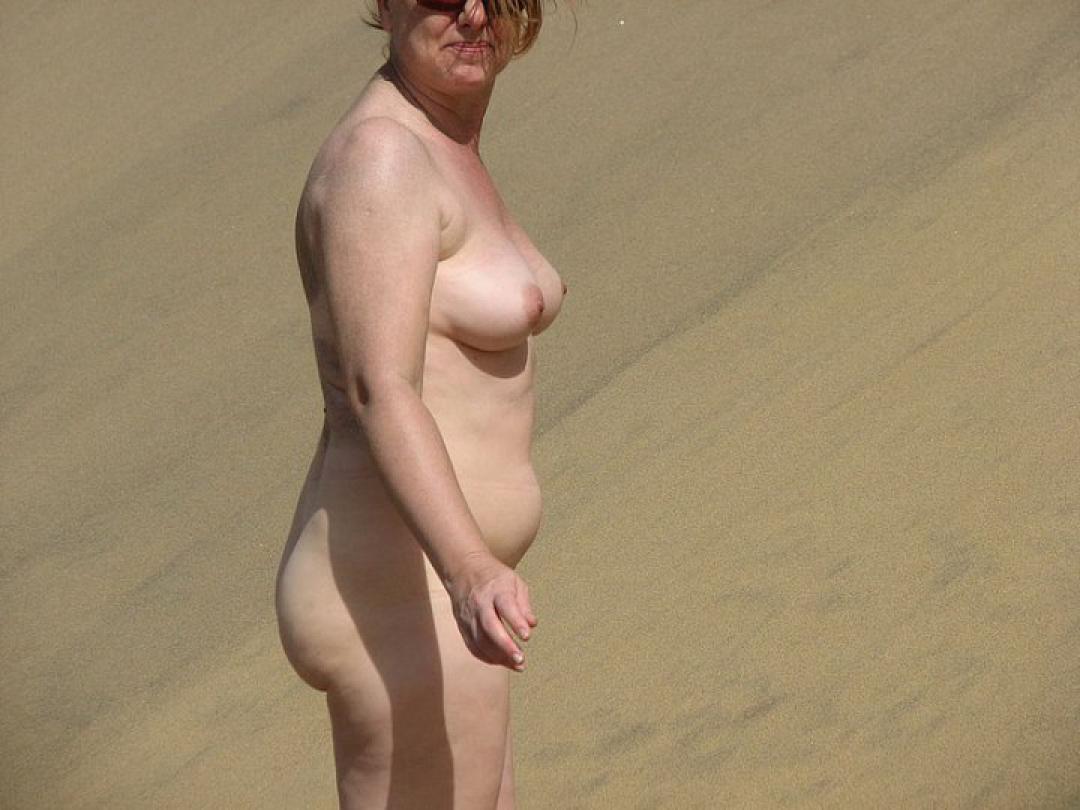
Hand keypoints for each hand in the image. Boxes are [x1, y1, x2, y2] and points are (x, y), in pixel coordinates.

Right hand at [446, 551, 537, 671]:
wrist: (463, 569)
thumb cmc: (495, 577)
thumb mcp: (515, 582)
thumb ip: (524, 604)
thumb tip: (532, 625)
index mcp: (496, 589)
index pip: (506, 606)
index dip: (516, 622)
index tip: (527, 636)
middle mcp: (480, 603)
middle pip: (490, 627)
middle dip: (505, 646)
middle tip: (521, 659)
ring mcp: (468, 616)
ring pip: (480, 640)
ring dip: (498, 656)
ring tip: (517, 665)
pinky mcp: (462, 626)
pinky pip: (472, 646)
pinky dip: (487, 657)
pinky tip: (502, 662)